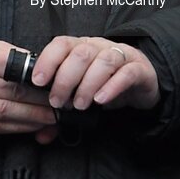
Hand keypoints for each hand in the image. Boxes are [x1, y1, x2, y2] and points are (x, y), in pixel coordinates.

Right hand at [0, 38, 57, 137]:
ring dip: (32, 119)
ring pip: (5, 114)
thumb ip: (9, 54)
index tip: (55, 85)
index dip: (36, 82)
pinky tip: (31, 126)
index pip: (12, 71)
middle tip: (60, 105)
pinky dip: (16, 128)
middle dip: (39, 103)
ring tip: (51, 119)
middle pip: (11, 94)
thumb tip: (38, 67)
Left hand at [31, 35, 159, 112]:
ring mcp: (121, 55)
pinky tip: (101, 100)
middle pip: (81, 53)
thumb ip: (61, 111)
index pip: (62, 44)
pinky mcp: (139, 69)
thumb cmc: (105, 83)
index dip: (48, 60)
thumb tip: (42, 134)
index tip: (38, 81)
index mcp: (82, 47)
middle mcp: (100, 47)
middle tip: (59, 102)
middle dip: (65, 79)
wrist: (141, 81)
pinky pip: (127, 73)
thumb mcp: (81, 93)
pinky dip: (112, 87)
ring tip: (80, 105)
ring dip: (88, 84)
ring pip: (104, 61)